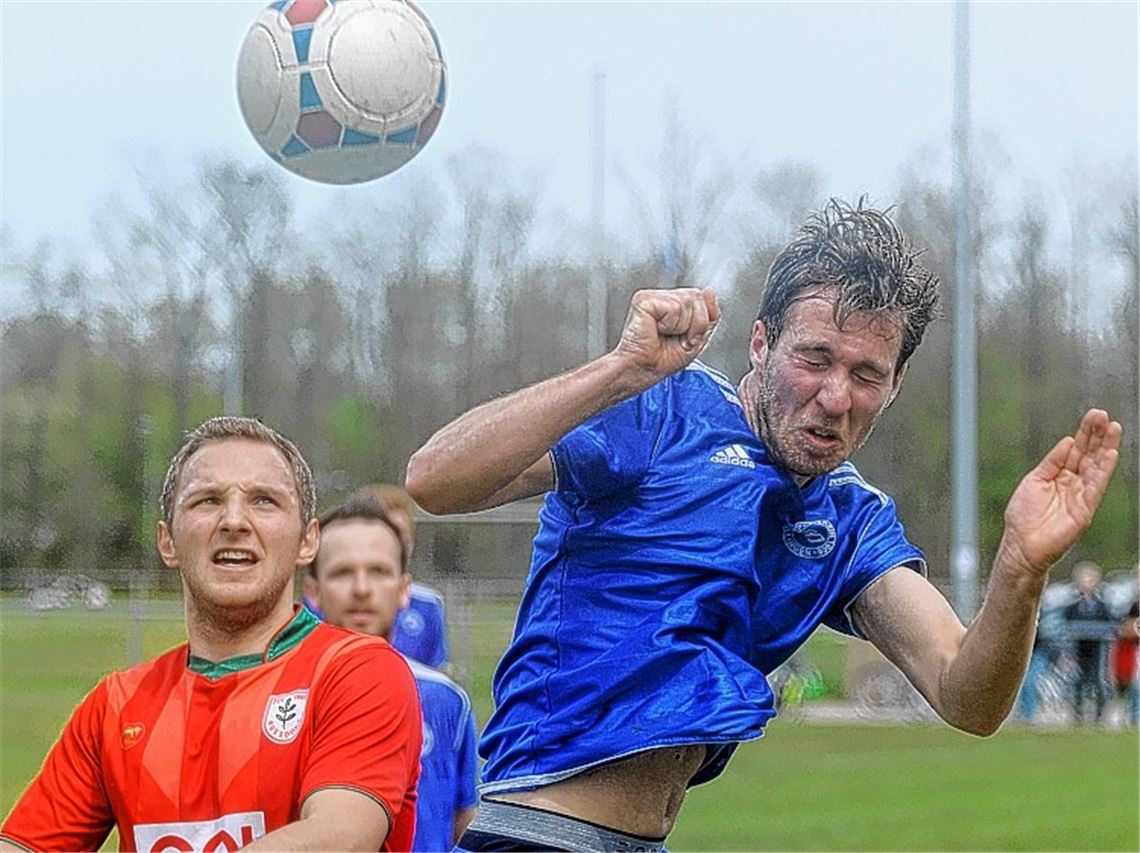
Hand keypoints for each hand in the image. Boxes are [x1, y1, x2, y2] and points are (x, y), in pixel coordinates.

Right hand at [614, 287, 720, 380]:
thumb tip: (709, 291)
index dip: (702, 320)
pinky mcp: (643, 300)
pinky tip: (656, 330)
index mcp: (675, 303)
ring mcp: (652, 296)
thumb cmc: (663, 359)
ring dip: (682, 326)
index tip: (687, 338)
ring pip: (687, 301)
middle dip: (695, 324)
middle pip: (697, 296)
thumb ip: (708, 314)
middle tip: (678, 339)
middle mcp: (663, 297)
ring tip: (666, 335)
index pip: (703, 297)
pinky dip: (670, 325)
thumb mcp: (697, 338)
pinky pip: (673, 307)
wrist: (643, 370)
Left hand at [999, 409, 1121, 574]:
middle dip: (1098, 434)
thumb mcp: (1034, 481)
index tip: (1095, 415)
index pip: (1077, 449)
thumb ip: (1052, 462)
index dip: (1085, 433)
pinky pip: (1096, 486)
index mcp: (1059, 475)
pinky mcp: (1085, 508)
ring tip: (1114, 428)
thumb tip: (1068, 442)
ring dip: (1106, 447)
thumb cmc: (1023, 517)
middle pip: (1090, 454)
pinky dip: (1103, 470)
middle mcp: (1073, 483)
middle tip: (1105, 415)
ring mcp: (1081, 495)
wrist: (1021, 545)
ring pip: (1097, 466)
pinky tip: (1110, 453)